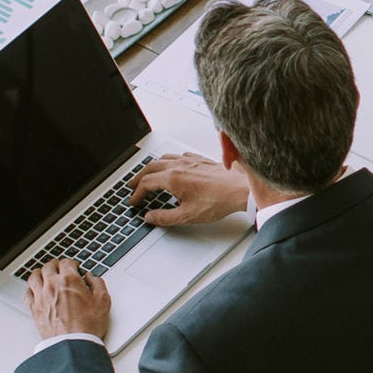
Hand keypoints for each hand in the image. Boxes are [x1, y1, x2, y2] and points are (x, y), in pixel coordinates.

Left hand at [24, 260, 111, 340]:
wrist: (73, 345)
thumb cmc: (87, 326)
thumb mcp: (103, 301)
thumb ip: (97, 283)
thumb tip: (92, 277)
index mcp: (69, 280)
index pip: (66, 262)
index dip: (71, 263)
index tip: (74, 267)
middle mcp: (52, 285)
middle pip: (48, 266)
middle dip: (55, 265)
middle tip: (59, 268)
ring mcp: (41, 297)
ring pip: (34, 276)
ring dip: (40, 273)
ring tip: (45, 275)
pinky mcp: (34, 310)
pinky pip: (27, 293)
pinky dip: (31, 289)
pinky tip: (35, 291)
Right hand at [127, 152, 246, 225]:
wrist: (240, 189)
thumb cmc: (218, 201)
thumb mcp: (187, 216)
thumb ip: (165, 217)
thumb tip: (150, 217)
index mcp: (173, 178)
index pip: (146, 183)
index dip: (137, 193)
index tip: (134, 201)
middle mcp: (179, 165)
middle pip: (151, 167)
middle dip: (139, 177)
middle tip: (132, 185)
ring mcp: (190, 160)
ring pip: (164, 158)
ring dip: (152, 167)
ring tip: (148, 174)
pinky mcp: (200, 159)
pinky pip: (179, 155)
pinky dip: (170, 160)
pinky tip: (173, 165)